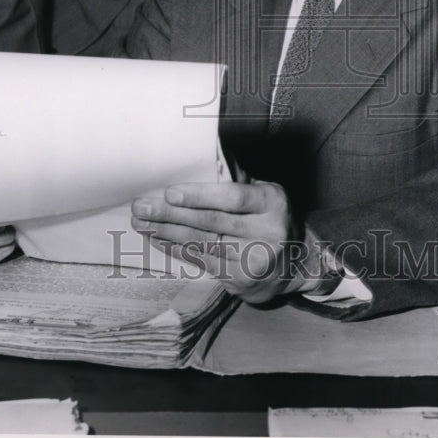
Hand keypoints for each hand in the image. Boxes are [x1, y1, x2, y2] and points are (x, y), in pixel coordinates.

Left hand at [131, 181, 313, 303]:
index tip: (170, 192)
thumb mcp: (266, 193)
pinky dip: (176, 249)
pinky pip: (201, 261)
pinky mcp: (240, 280)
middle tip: (142, 207)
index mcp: (273, 203)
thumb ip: (238, 180)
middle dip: (172, 214)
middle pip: (211, 223)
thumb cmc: (271, 218)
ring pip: (202, 244)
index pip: (233, 198)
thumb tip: (203, 157)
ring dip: (167, 232)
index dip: (200, 196)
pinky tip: (158, 239)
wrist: (295, 265)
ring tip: (141, 222)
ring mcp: (254, 260)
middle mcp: (267, 232)